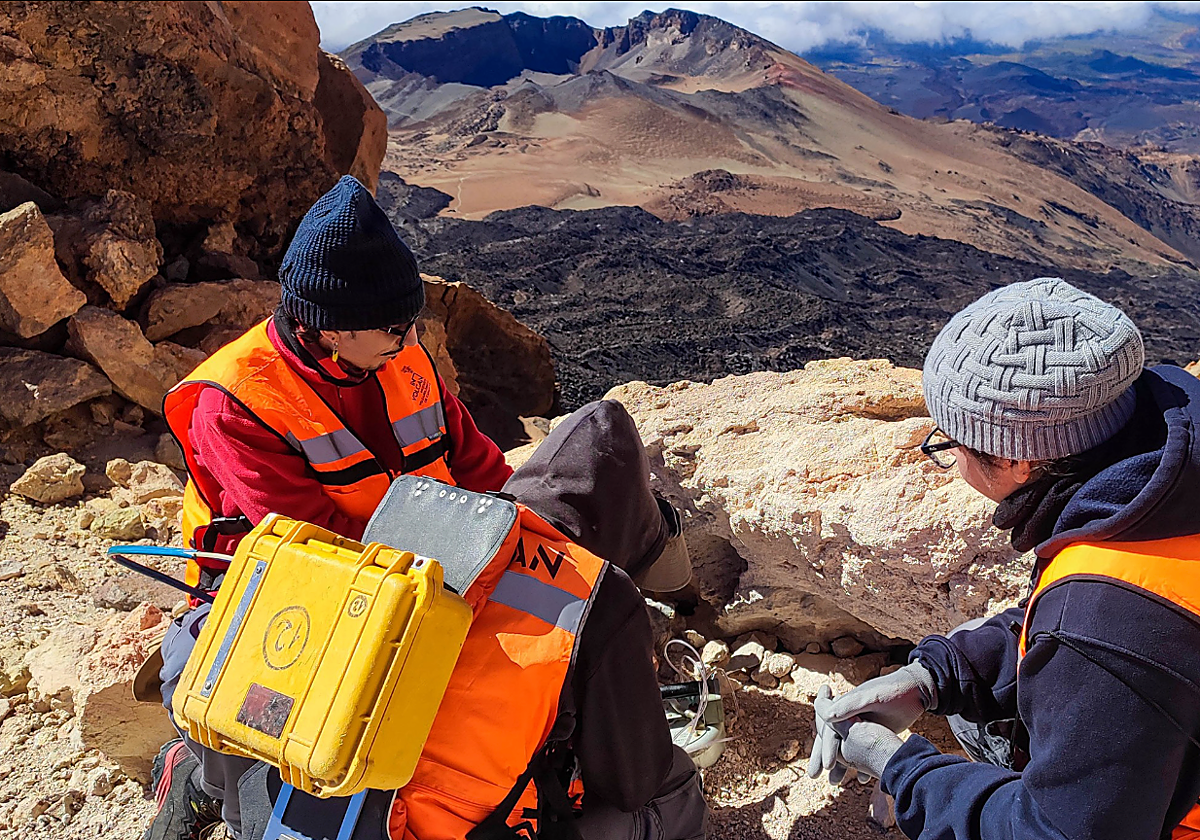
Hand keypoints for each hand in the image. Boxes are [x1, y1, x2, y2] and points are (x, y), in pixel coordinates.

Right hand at [807, 661, 934, 781]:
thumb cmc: (894, 691)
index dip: (826, 747)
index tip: (826, 765)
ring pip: (844, 746)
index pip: (828, 728)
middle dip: (821, 756)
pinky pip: (861, 750)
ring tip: (833, 782)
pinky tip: (862, 779)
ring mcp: (861, 724)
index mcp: (845, 706)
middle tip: (812, 776)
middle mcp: (849, 715)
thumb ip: (850, 706)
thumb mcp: (871, 697)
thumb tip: (827, 716)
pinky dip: (859, 765)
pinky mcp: (875, 731)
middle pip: (830, 737)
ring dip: (839, 764)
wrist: (917, 690)